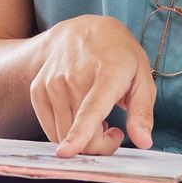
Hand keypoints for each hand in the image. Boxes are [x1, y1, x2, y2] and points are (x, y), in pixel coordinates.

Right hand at [30, 15, 157, 156]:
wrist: (82, 31)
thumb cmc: (118, 57)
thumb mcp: (142, 78)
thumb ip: (142, 112)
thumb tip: (143, 142)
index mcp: (106, 74)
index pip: (90, 109)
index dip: (80, 133)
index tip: (68, 151)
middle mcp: (73, 79)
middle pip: (79, 135)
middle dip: (99, 146)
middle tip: (113, 131)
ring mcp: (51, 84)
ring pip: (63, 136)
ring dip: (82, 140)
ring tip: (96, 119)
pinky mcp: (38, 91)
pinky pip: (51, 130)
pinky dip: (66, 132)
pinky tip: (79, 116)